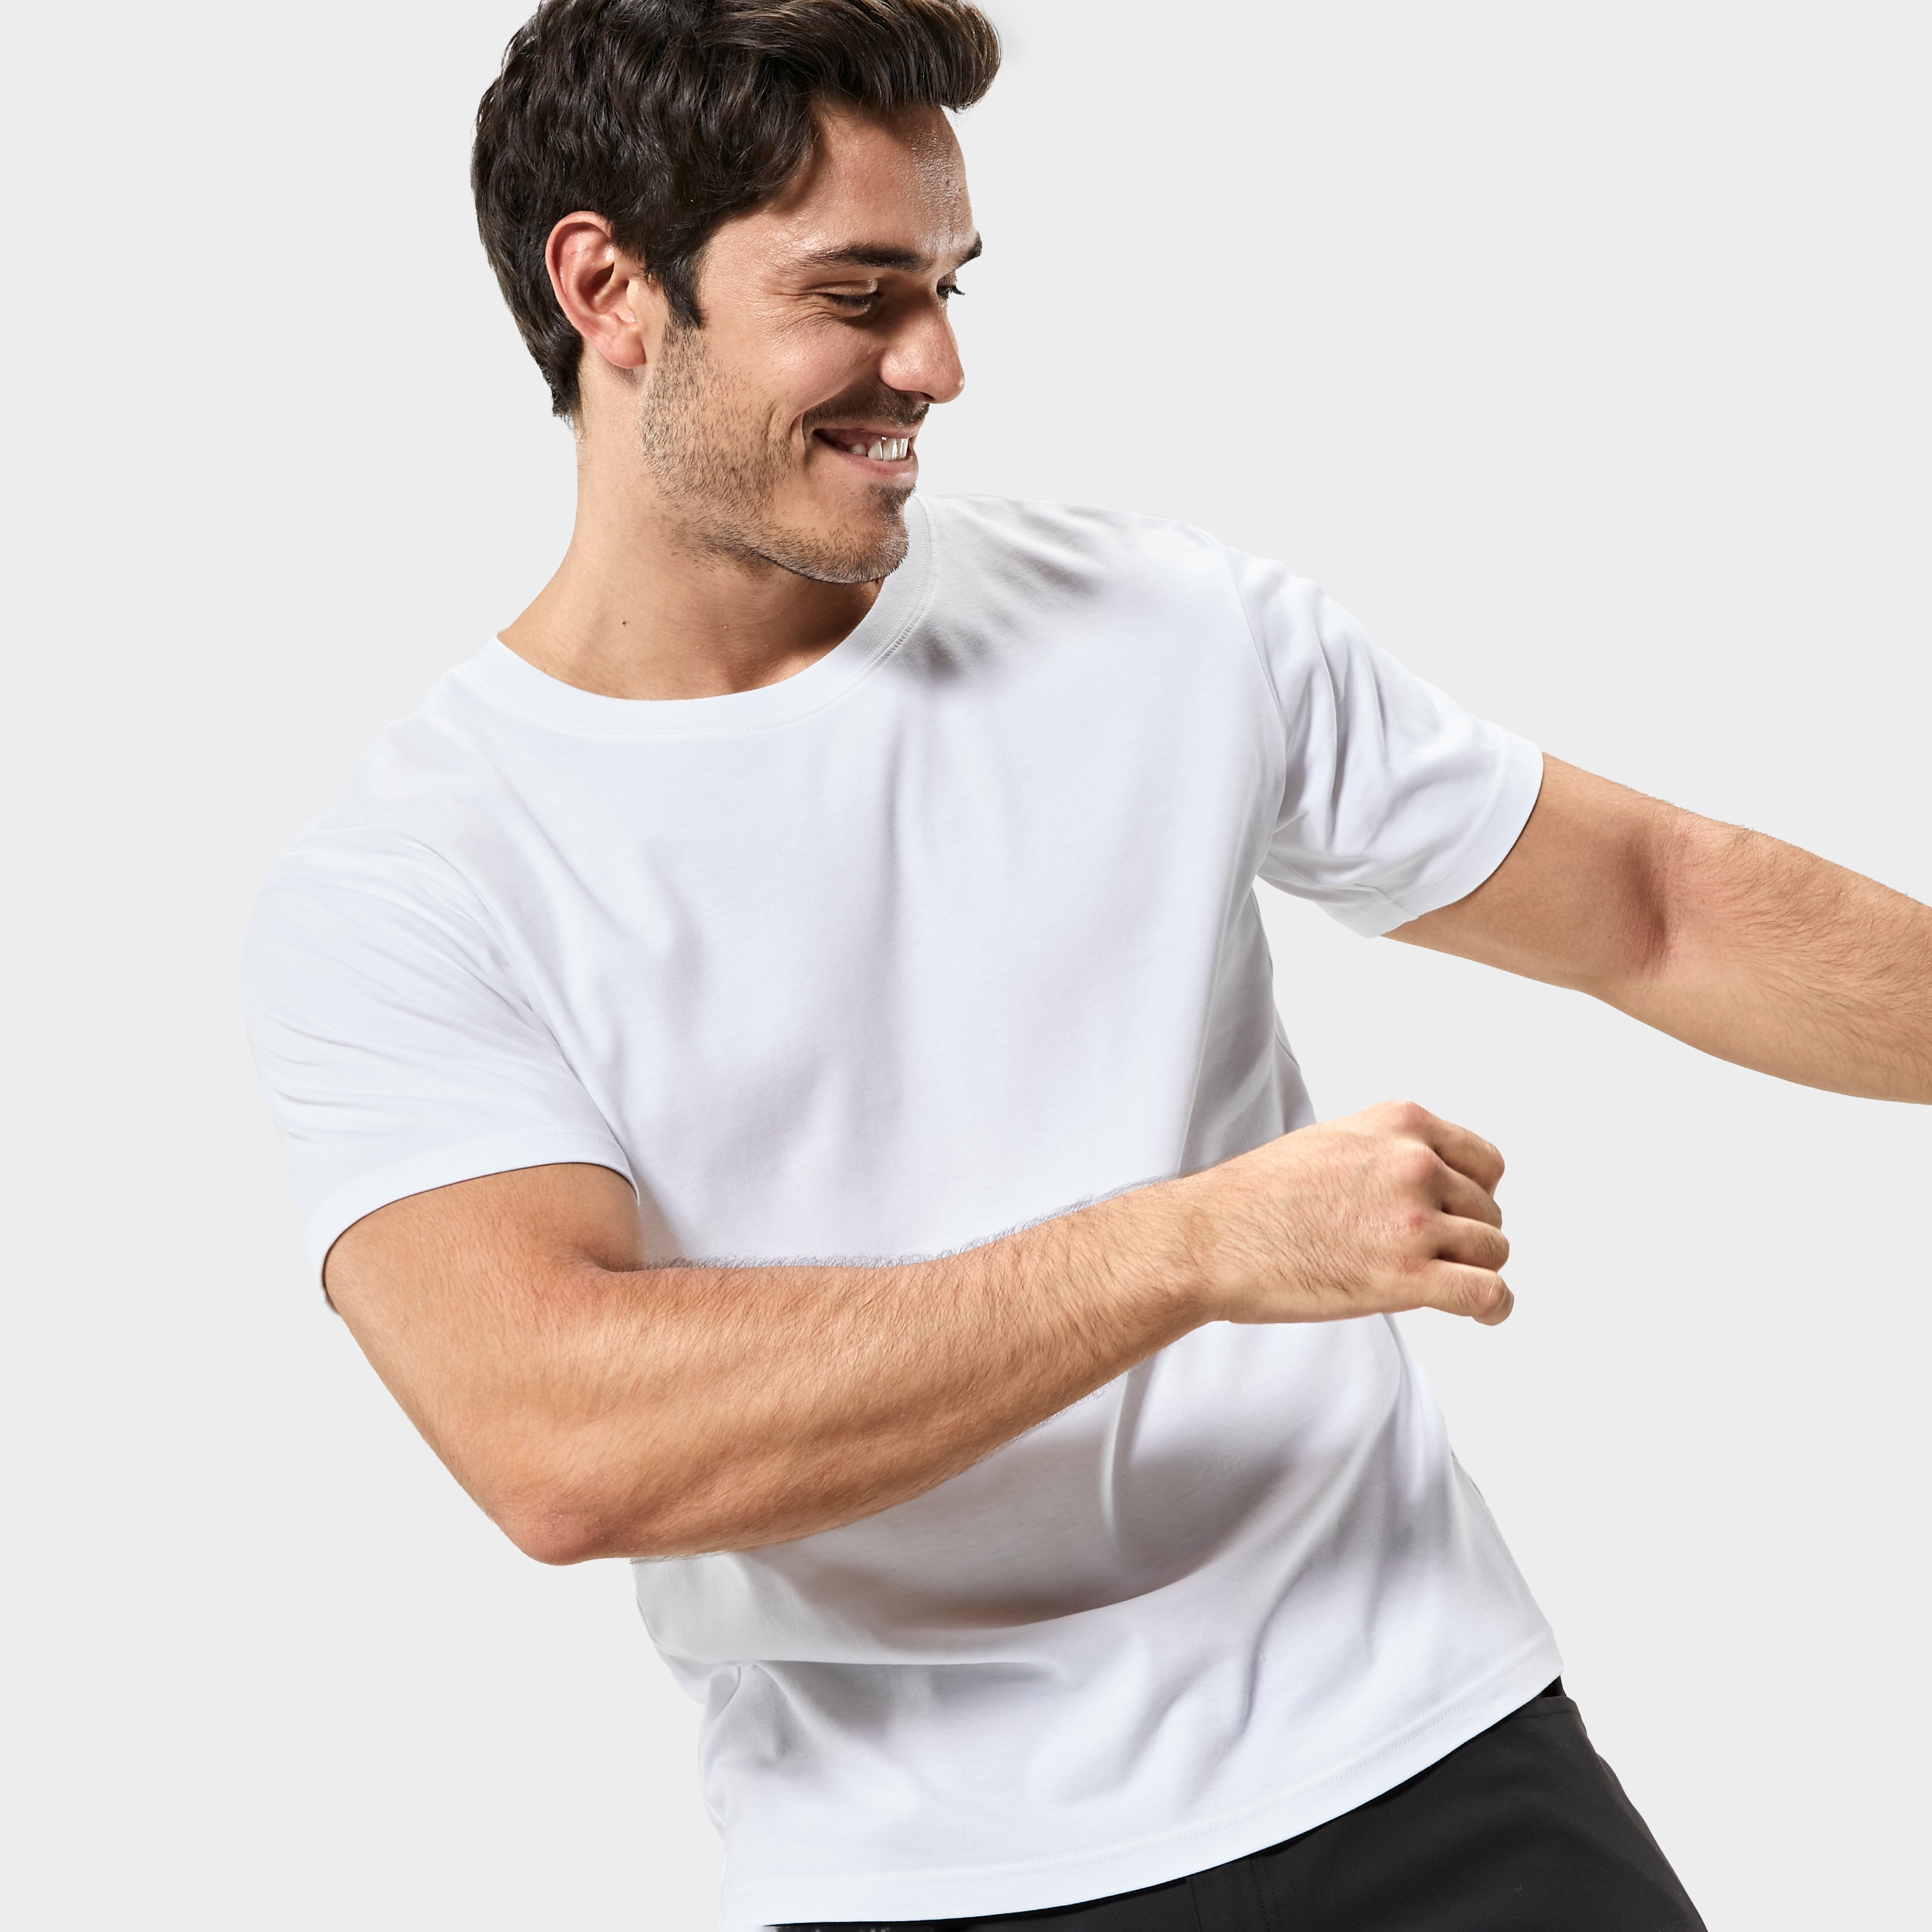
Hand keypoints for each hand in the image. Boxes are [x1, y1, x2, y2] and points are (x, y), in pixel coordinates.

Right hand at [1176, 1101, 1511, 1326]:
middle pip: (1489, 1211)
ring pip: (1493, 1251)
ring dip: (1476, 1272)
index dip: (1476, 1195)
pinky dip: (1494, 1306)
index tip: (1456, 1218)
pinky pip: (1488, 1292)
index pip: (1485, 1161)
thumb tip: (1426, 1187)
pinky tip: (1482, 1312)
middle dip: (1468, 1238)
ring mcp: (1413, 1219)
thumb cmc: (1255, 1198)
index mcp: (1398, 1124)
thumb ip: (1387, 1153)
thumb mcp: (1332, 1142)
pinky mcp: (1407, 1275)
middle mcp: (1414, 1163)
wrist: (1210, 1240)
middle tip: (1431, 1259)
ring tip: (1451, 1288)